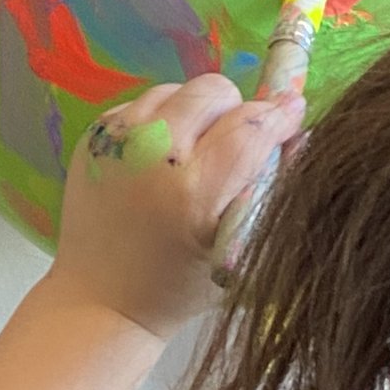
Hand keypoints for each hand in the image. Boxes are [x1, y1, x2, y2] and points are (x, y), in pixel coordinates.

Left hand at [53, 75, 304, 343]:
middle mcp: (151, 155)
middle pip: (213, 91)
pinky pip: (142, 103)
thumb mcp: (238, 249)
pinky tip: (161, 156)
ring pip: (177, 89)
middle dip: (235, 109)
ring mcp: (116, 142)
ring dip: (196, 111)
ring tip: (195, 149)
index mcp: (192, 192)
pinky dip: (160, 120)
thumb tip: (296, 130)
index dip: (278, 116)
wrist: (100, 300)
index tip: (292, 115)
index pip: (250, 127)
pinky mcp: (94, 137)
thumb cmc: (178, 286)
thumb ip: (270, 188)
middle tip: (234, 141)